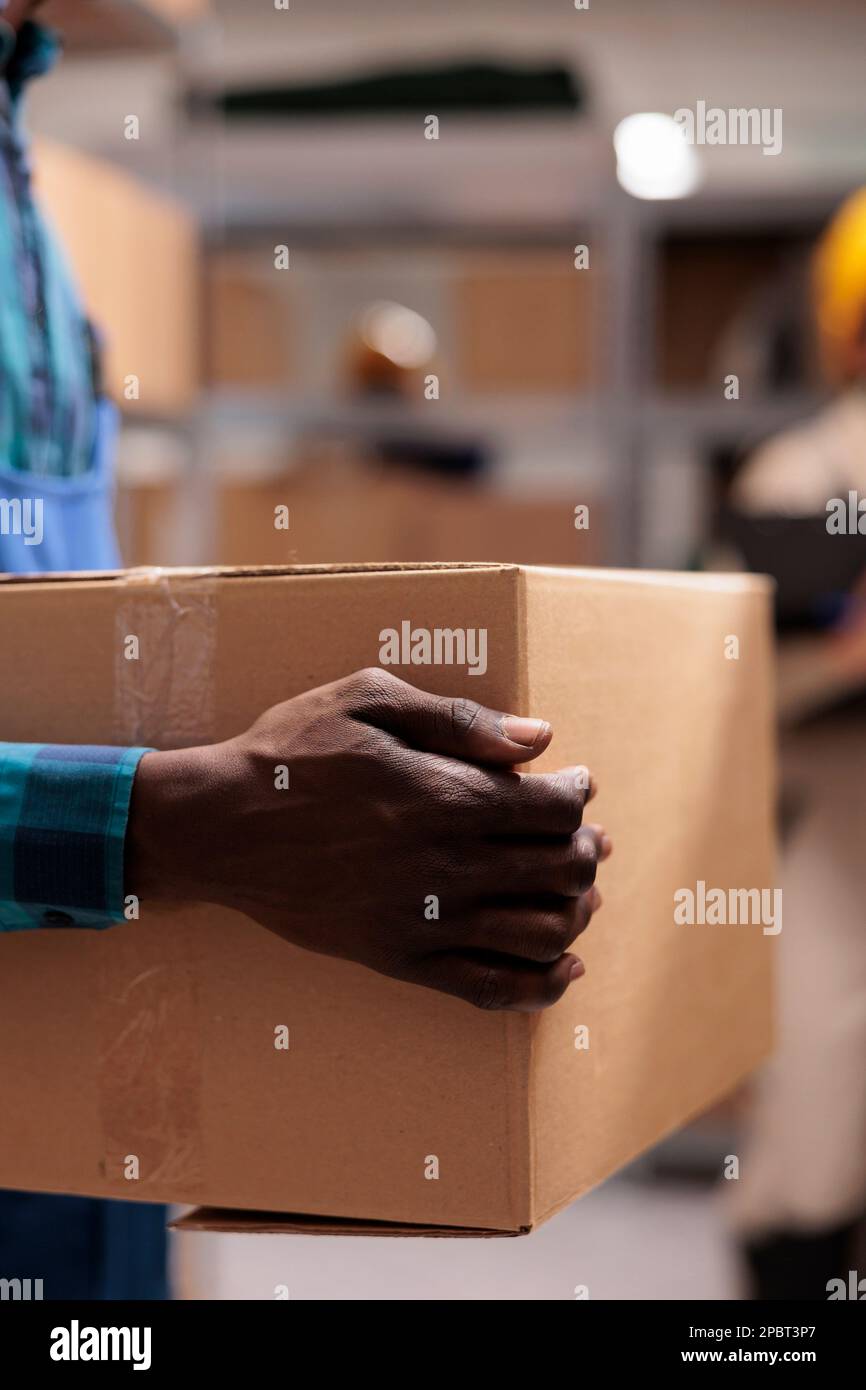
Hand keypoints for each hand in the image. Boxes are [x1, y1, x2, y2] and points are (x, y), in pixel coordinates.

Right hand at [126, 669, 610, 1011]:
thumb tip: (541, 738)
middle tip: (588, 838)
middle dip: (586, 851)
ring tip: (581, 894)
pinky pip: (491, 987)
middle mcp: (448, 865)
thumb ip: (461, 720)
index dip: (579, 795)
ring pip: (541, 933)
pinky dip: (541, 984)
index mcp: (445, 795)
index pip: (552, 807)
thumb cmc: (291, 753)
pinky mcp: (401, 960)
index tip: (579, 784)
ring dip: (577, 913)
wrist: (219, 827)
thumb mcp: (368, 700)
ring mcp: (426, 920)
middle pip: (559, 869)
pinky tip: (564, 970)